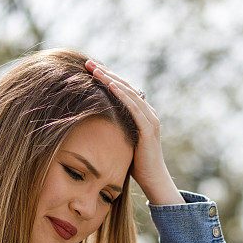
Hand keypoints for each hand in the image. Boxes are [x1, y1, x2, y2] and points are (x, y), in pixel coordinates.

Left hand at [84, 60, 182, 205]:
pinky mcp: (149, 128)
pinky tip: (110, 85)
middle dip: (106, 73)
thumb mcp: (122, 141)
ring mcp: (150, 119)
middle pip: (124, 86)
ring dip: (111, 80)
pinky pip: (134, 108)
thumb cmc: (136, 164)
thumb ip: (115, 129)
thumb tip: (95, 124)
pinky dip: (122, 95)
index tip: (89, 69)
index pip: (122, 90)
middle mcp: (147, 111)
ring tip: (95, 70)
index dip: (106, 77)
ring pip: (129, 93)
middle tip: (88, 62)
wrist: (154, 180)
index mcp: (141, 113)